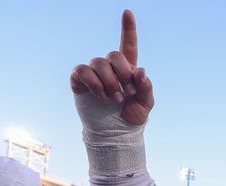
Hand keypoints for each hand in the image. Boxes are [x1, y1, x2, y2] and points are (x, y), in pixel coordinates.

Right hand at [70, 9, 153, 125]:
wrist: (117, 134)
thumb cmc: (132, 116)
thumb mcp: (146, 102)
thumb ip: (146, 86)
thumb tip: (139, 70)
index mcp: (127, 69)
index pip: (127, 44)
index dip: (128, 28)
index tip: (128, 12)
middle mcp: (109, 68)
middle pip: (113, 55)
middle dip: (123, 73)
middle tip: (128, 92)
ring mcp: (93, 73)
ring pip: (99, 63)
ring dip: (109, 81)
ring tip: (115, 99)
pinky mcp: (80, 81)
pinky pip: (83, 71)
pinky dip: (94, 82)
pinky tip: (101, 95)